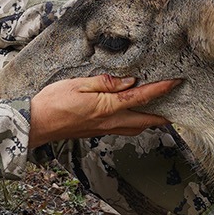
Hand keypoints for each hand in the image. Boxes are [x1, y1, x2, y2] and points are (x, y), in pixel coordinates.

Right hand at [27, 74, 180, 146]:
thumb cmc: (52, 103)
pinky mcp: (97, 132)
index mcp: (107, 107)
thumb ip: (106, 82)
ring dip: (150, 121)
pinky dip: (135, 123)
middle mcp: (110, 122)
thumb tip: (130, 81)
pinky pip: (123, 129)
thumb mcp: (78, 84)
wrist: (35, 124)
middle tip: (177, 105)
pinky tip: (133, 116)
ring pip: (136, 128)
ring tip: (159, 111)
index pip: (141, 97)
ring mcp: (104, 130)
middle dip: (164, 115)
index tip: (176, 82)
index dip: (161, 89)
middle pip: (146, 121)